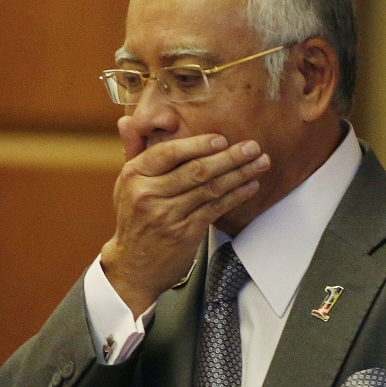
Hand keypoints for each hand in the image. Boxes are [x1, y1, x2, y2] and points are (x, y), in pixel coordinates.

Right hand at [101, 116, 269, 315]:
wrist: (133, 266)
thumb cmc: (134, 219)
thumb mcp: (126, 184)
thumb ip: (132, 150)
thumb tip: (126, 120)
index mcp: (134, 175)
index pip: (168, 153)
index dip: (198, 144)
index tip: (221, 139)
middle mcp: (148, 194)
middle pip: (195, 170)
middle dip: (229, 157)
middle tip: (252, 147)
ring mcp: (167, 215)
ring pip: (209, 189)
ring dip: (239, 174)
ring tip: (259, 163)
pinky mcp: (184, 233)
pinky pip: (215, 209)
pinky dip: (235, 196)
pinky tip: (250, 186)